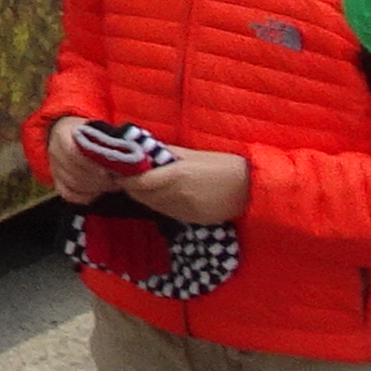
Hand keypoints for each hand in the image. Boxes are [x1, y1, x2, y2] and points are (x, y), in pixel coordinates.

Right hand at [45, 122, 122, 201]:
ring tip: (110, 184)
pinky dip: (83, 196)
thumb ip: (110, 140)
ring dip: (94, 187)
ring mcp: (54, 166)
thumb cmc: (92, 134)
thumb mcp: (99, 130)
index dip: (92, 165)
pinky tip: (96, 191)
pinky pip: (68, 194)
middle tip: (115, 180)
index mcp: (63, 133)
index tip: (110, 170)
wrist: (73, 135)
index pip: (73, 153)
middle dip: (98, 179)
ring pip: (72, 184)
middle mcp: (55, 150)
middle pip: (74, 171)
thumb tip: (128, 151)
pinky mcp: (56, 180)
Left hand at [125, 150, 251, 224]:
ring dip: (144, 197)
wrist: (252, 188)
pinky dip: (160, 205)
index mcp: (177, 175)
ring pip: (153, 206)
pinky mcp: (193, 220)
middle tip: (126, 178)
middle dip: (131, 188)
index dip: (125, 180)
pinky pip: (168, 213)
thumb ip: (166, 153)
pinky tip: (162, 195)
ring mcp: (185, 210)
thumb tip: (143, 150)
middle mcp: (178, 195)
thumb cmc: (223, 165)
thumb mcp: (193, 154)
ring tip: (142, 185)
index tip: (118, 173)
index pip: (140, 183)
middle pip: (142, 196)